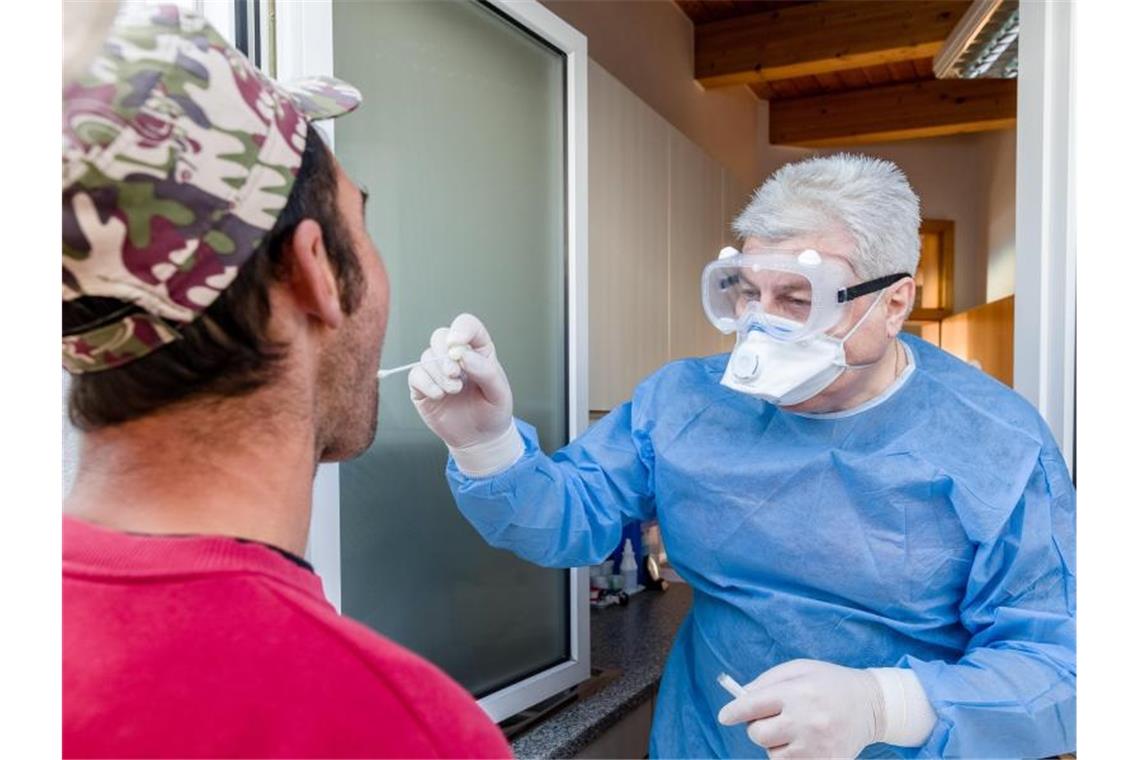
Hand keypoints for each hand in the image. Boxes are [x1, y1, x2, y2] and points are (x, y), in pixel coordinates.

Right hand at [409, 313, 519, 471]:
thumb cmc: (493, 411)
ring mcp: (437, 370)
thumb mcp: (499, 392)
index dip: (461, 329)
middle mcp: (455, 356)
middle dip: (444, 353)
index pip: (467, 325)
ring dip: (439, 374)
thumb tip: (463, 355)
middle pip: (440, 336)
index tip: (457, 343)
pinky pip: (415, 375)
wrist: (479, 438)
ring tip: (454, 391)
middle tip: (454, 374)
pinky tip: (439, 396)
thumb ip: (486, 371)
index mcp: (478, 349)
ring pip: (427, 356)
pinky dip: (426, 384)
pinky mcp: (422, 386)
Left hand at [718, 659, 884, 758]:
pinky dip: (790, 756)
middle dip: (757, 727)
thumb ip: (768, 680)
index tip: (725, 716)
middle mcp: (806, 720)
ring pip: (772, 754)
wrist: (871, 704)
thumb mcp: (800, 668)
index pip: (752, 705)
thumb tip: (741, 697)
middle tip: (768, 720)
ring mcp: (816, 745)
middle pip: (758, 734)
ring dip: (775, 744)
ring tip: (794, 730)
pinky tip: (803, 742)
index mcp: (797, 692)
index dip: (734, 711)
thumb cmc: (829, 683)